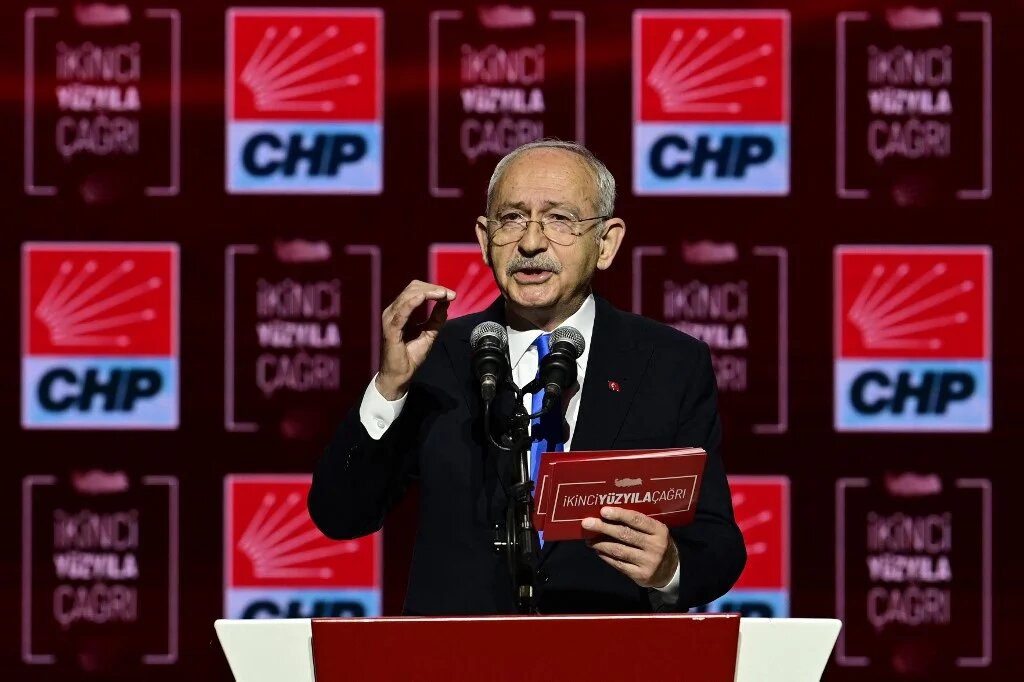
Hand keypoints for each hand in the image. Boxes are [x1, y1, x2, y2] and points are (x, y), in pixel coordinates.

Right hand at [376, 280, 455, 399]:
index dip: (433, 288)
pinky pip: (402, 311)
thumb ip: (436, 318)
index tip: (451, 294)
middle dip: (433, 288)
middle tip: (450, 294)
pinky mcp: (391, 329)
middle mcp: (393, 312)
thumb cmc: (410, 356)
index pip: (416, 290)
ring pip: (408, 295)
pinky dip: (414, 301)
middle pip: (413, 289)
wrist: (400, 375)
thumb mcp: (429, 334)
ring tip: (443, 294)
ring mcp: (390, 319)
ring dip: (428, 292)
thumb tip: (445, 302)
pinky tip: (425, 297)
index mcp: (400, 311)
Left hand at [582, 506, 678, 588]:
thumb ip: (637, 524)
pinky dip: (606, 556)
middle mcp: (655, 546)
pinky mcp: (640, 575)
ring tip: (589, 540)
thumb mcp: (654, 531)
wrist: (670, 570)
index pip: (637, 520)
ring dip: (600, 544)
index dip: (619, 514)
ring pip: (619, 550)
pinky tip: (599, 551)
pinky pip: (618, 564)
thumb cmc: (656, 544)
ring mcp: (648, 562)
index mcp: (659, 530)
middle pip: (624, 534)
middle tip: (587, 523)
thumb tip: (607, 515)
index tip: (602, 511)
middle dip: (603, 528)